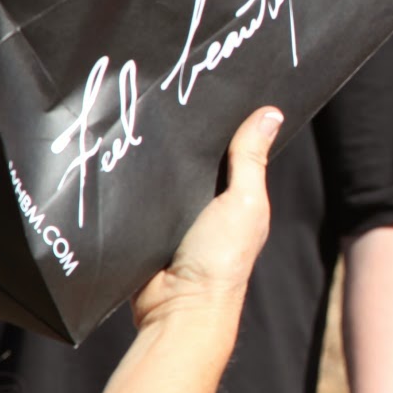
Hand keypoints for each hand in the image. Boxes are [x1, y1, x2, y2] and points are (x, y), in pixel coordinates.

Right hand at [132, 107, 278, 331]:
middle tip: (169, 93)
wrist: (178, 306)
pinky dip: (134, 183)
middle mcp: (211, 206)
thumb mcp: (243, 200)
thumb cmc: (221, 258)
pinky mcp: (147, 229)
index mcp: (240, 197)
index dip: (227, 123)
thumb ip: (251, 159)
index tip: (214, 87)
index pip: (235, 151)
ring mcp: (178, 218)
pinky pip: (141, 198)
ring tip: (140, 114)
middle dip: (186, 136)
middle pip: (197, 161)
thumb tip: (271, 113)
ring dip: (156, 159)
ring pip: (166, 177)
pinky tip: (121, 153)